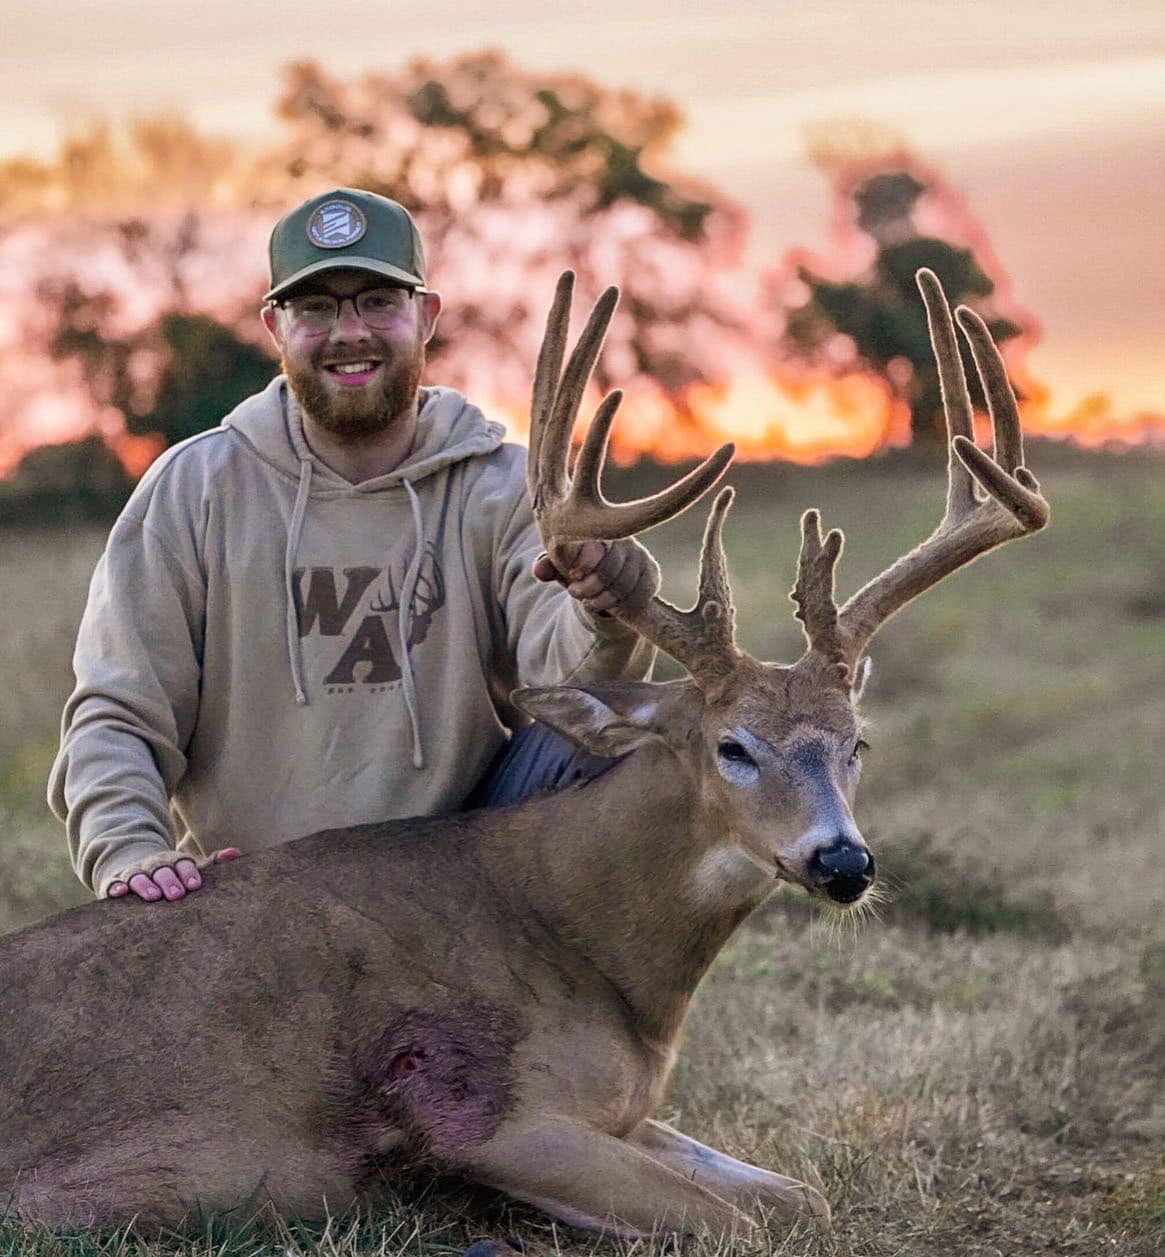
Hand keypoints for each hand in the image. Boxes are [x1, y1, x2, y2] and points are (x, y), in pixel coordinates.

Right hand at [107, 848, 240, 902]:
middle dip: (169, 881)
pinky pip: (113, 884)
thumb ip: (212, 863)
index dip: (188, 873)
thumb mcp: (188, 867)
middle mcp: (154, 865)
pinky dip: (115, 888)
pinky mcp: (115, 882)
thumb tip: (236, 853)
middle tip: (176, 895)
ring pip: (138, 877)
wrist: (132, 864)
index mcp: (174, 861)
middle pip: (162, 870)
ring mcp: (134, 873)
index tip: (194, 885)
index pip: (183, 863)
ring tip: (152, 896)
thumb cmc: (169, 873)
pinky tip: (118, 893)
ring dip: (145, 885)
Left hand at [533, 538, 659, 617]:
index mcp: (599, 531)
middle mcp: (623, 539)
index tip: (573, 580)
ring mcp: (640, 555)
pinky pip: (643, 593)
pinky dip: (626, 605)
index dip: (584, 567)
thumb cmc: (577, 564)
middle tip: (575, 594)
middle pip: (610, 571)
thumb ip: (549, 566)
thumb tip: (539, 570)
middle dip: (590, 588)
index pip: (596, 547)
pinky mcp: (651, 571)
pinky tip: (613, 608)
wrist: (603, 573)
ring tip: (590, 603)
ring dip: (605, 600)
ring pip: (626, 585)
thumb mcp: (561, 565)